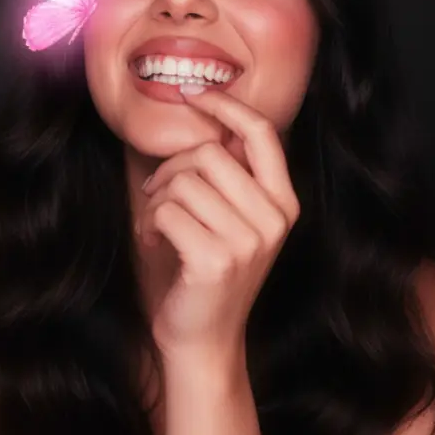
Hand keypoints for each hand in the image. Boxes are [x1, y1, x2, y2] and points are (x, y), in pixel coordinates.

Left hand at [138, 86, 299, 364]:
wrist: (203, 339)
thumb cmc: (207, 270)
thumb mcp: (232, 218)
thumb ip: (231, 174)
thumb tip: (210, 119)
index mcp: (284, 203)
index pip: (262, 133)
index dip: (226, 106)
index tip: (194, 95)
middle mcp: (274, 219)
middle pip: (211, 153)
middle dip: (172, 167)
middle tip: (157, 192)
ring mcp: (249, 241)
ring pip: (184, 181)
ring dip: (157, 198)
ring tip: (156, 223)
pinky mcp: (216, 260)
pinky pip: (167, 210)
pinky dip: (150, 222)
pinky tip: (154, 242)